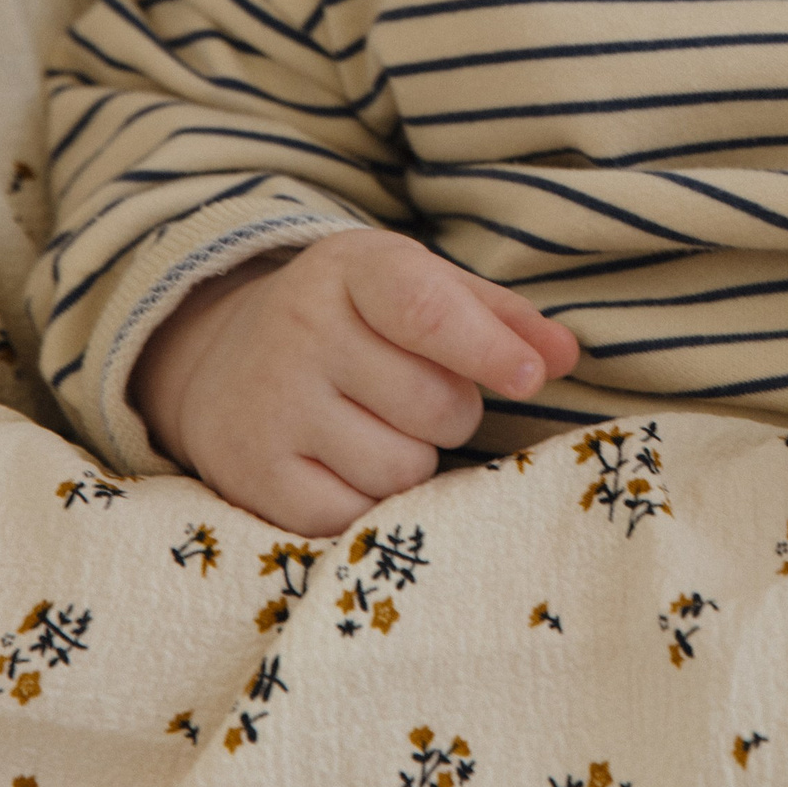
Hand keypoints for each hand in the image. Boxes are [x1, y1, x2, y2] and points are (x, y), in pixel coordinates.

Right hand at [133, 232, 580, 536]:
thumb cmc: (353, 320)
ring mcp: (270, 405)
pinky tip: (342, 462)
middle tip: (415, 395)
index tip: (529, 378)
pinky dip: (368, 502)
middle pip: (434, 405)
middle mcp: (301, 330)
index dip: (487, 350)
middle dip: (451, 413)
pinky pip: (354, 516)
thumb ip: (499, 318)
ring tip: (373, 426)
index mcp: (350, 270)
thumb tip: (566, 357)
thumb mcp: (418, 287)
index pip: (427, 312)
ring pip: (402, 469)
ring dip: (411, 460)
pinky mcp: (251, 476)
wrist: (220, 359)